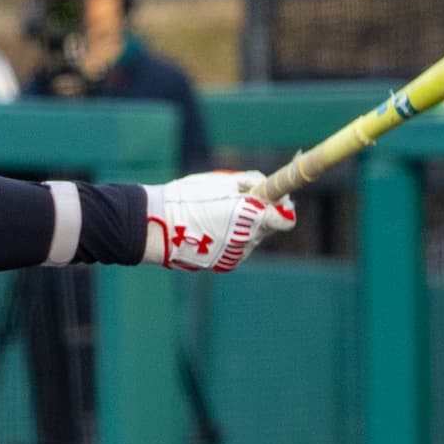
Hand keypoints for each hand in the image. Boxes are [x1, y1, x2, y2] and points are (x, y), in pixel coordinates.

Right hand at [146, 171, 293, 272]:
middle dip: (260, 212)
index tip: (275, 196)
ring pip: (253, 237)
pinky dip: (232, 238)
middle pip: (269, 226)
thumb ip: (253, 183)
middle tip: (239, 200)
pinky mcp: (226, 263)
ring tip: (218, 215)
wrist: (158, 227)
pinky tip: (211, 229)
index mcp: (249, 218)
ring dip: (245, 226)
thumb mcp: (223, 180)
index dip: (283, 205)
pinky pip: (238, 247)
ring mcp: (237, 254)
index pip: (285, 218)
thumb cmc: (189, 198)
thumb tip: (270, 188)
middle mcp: (248, 240)